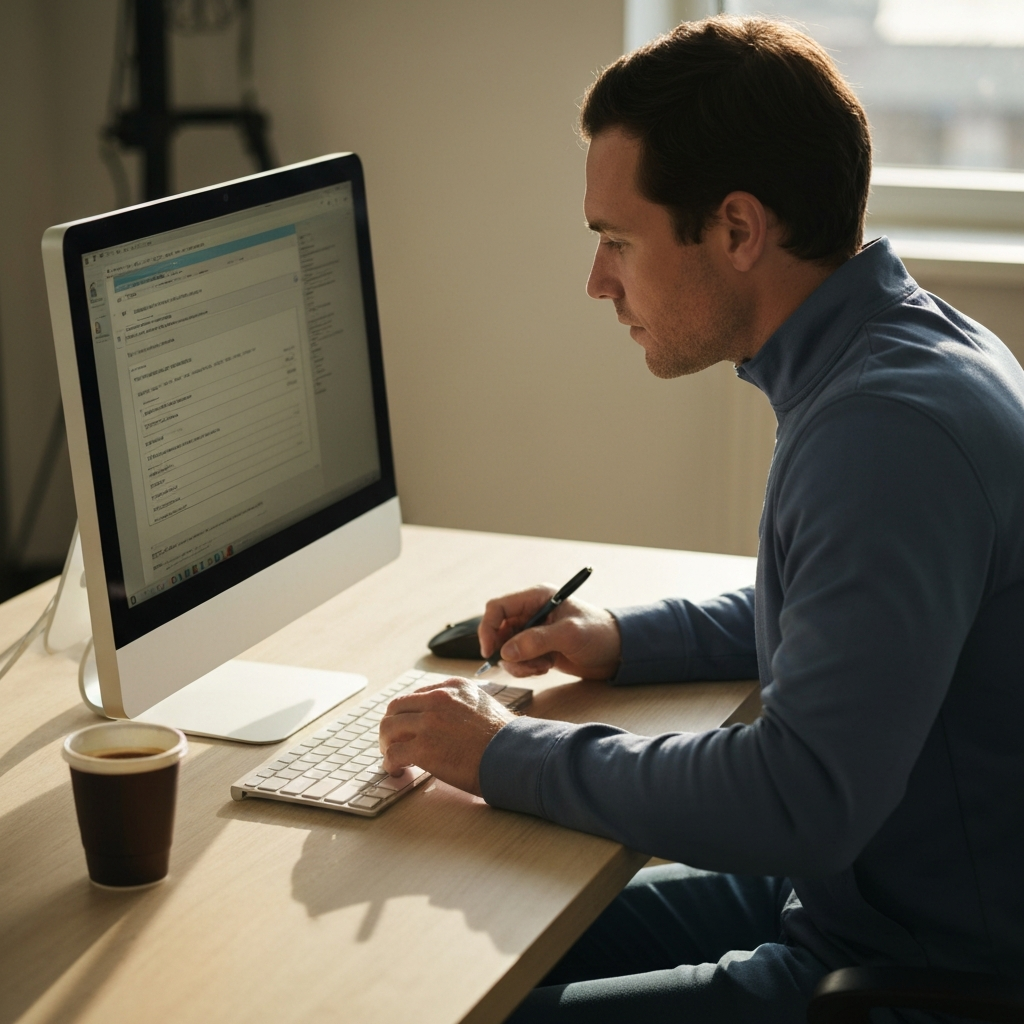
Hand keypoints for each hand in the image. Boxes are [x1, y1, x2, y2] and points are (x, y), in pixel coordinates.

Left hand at [378, 677, 513, 795]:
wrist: (513, 755)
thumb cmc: (505, 738)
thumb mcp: (483, 706)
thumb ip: (460, 707)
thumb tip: (447, 722)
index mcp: (453, 688)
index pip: (416, 695)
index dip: (408, 714)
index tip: (407, 728)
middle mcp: (437, 699)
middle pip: (396, 708)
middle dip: (392, 726)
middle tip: (393, 742)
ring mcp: (428, 722)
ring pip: (388, 728)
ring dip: (387, 744)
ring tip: (392, 758)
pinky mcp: (423, 747)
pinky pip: (393, 753)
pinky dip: (389, 763)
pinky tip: (396, 771)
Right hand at [478, 586, 621, 678]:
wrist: (616, 652)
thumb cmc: (598, 634)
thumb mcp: (569, 635)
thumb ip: (536, 641)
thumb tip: (505, 652)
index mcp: (536, 597)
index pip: (498, 607)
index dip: (488, 628)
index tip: (490, 652)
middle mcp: (531, 612)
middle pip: (499, 631)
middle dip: (508, 652)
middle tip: (525, 666)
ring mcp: (532, 630)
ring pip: (507, 649)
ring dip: (520, 663)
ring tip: (543, 666)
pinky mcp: (536, 648)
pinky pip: (518, 660)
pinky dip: (528, 667)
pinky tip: (547, 666)